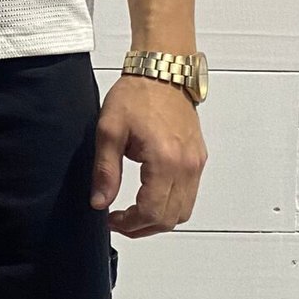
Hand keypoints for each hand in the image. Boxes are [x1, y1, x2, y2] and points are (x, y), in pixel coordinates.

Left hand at [90, 75, 206, 237]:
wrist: (163, 70)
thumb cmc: (138, 94)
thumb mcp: (109, 130)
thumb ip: (105, 170)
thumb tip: (100, 201)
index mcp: (165, 160)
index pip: (152, 212)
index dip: (130, 224)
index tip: (112, 219)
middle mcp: (186, 165)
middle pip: (170, 218)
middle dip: (143, 227)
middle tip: (120, 221)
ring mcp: (196, 163)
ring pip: (183, 211)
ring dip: (159, 219)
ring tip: (134, 213)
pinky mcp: (198, 158)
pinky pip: (189, 195)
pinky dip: (171, 205)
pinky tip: (150, 197)